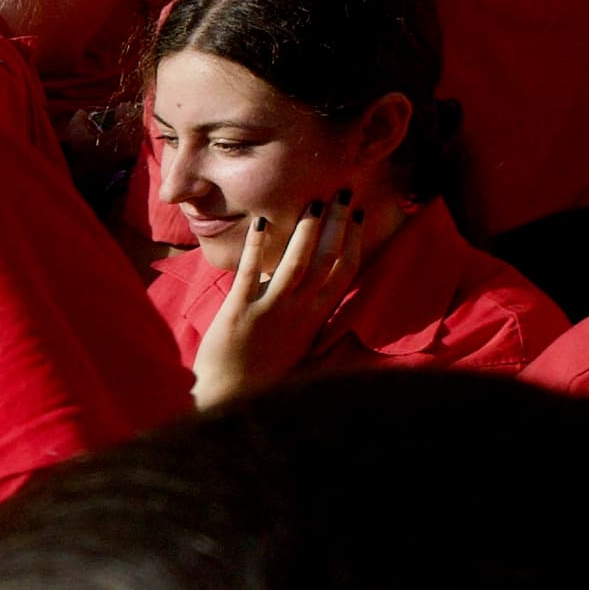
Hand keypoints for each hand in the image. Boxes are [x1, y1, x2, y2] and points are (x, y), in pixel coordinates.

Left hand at [191, 197, 365, 408]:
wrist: (230, 398)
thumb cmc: (264, 375)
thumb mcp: (302, 349)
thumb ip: (317, 323)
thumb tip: (331, 297)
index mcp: (316, 319)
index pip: (344, 272)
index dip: (353, 240)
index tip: (358, 214)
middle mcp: (299, 312)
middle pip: (326, 260)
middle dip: (337, 224)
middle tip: (343, 192)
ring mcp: (270, 310)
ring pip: (295, 263)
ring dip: (306, 231)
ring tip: (313, 202)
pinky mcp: (239, 312)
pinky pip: (250, 272)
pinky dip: (256, 246)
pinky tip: (261, 222)